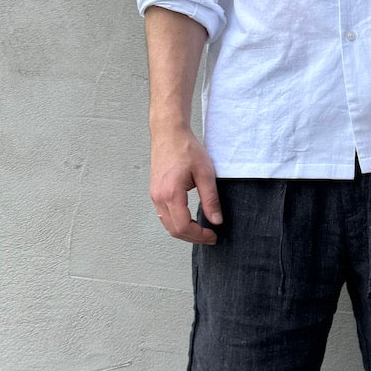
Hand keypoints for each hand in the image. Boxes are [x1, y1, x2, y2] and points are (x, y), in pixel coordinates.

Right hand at [149, 126, 222, 243]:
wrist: (169, 133)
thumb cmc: (186, 148)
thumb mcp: (205, 173)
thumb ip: (210, 199)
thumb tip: (216, 220)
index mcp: (171, 193)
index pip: (183, 227)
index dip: (199, 236)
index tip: (213, 235)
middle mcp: (159, 197)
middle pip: (174, 230)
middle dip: (193, 237)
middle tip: (210, 236)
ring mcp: (155, 195)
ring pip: (168, 225)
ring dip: (185, 231)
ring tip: (202, 230)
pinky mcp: (155, 192)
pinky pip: (164, 215)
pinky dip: (177, 223)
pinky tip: (190, 220)